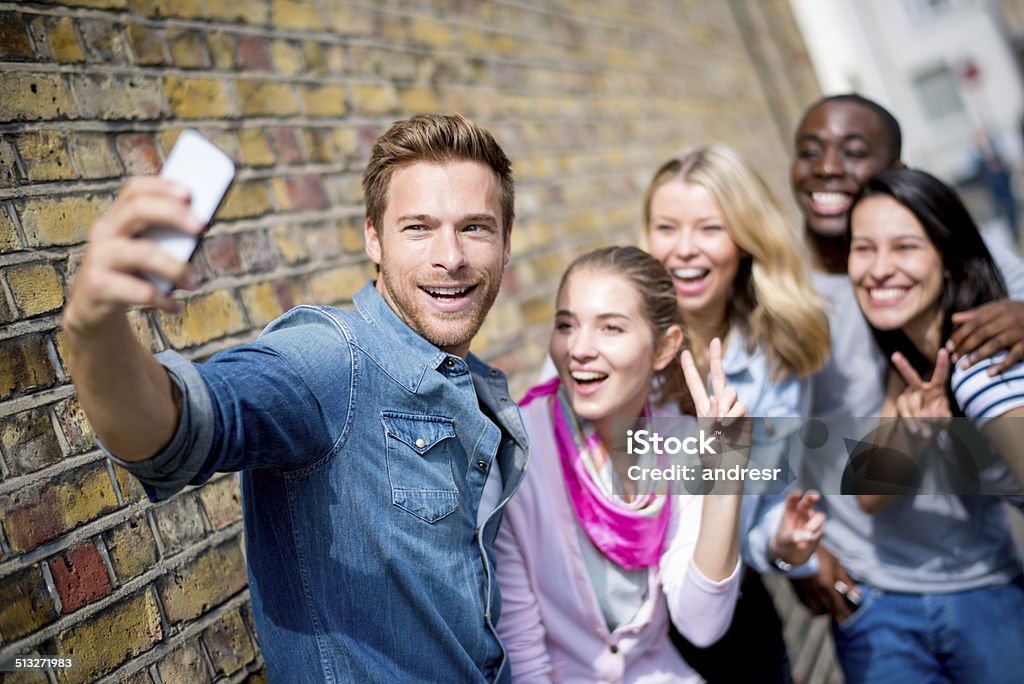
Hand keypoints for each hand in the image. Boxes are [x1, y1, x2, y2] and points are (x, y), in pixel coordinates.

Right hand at [63, 177, 202, 336]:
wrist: (93, 310)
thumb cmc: (131, 275)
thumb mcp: (145, 252)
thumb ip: (165, 238)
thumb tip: (201, 226)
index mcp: (116, 218)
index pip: (134, 190)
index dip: (161, 187)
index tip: (190, 193)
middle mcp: (104, 232)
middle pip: (136, 210)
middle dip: (172, 214)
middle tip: (202, 226)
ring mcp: (98, 258)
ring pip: (142, 253)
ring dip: (175, 268)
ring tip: (195, 283)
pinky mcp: (97, 286)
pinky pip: (139, 291)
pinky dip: (163, 300)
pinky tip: (176, 307)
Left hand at [681, 339, 748, 487]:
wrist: (724, 471)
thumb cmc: (710, 459)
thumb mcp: (703, 435)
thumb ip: (710, 416)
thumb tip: (721, 401)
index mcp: (703, 410)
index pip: (696, 385)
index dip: (690, 369)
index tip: (683, 353)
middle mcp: (718, 406)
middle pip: (718, 376)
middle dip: (716, 358)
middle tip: (715, 339)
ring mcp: (733, 411)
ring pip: (730, 392)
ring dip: (723, 405)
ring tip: (719, 425)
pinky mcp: (745, 418)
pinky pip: (741, 406)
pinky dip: (733, 415)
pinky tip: (729, 427)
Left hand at [770, 491, 824, 566]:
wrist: (791, 552)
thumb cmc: (784, 541)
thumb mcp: (784, 539)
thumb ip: (794, 536)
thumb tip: (809, 536)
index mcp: (789, 510)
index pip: (792, 499)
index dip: (795, 496)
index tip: (797, 494)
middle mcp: (802, 512)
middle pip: (809, 500)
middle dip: (813, 496)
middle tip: (816, 496)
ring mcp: (812, 519)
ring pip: (820, 516)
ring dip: (815, 524)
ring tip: (807, 531)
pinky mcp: (819, 529)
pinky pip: (821, 530)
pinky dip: (815, 536)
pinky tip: (808, 540)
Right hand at [790, 546, 859, 621]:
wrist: (795, 550)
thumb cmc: (818, 555)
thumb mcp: (836, 565)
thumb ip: (847, 581)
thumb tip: (857, 594)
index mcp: (827, 587)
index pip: (839, 607)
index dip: (846, 614)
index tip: (851, 616)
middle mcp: (816, 594)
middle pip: (829, 611)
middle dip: (837, 613)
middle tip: (842, 610)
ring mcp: (805, 594)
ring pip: (818, 611)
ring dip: (826, 610)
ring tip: (830, 604)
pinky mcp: (798, 593)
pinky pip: (808, 606)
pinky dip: (815, 606)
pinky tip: (818, 600)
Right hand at [891, 348, 951, 437]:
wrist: (922, 431)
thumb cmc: (937, 421)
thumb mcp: (944, 419)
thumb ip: (940, 416)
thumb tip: (924, 415)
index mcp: (937, 388)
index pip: (941, 375)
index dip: (942, 363)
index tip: (943, 350)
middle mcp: (920, 387)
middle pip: (911, 376)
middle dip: (903, 366)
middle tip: (895, 356)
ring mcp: (908, 394)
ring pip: (911, 403)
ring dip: (919, 419)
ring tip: (926, 433)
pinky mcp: (901, 402)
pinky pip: (904, 411)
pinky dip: (911, 422)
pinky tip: (916, 430)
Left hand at [948, 300, 1023, 374]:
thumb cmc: (1015, 312)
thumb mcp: (998, 308)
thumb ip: (976, 314)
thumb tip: (953, 319)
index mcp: (998, 309)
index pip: (974, 323)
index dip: (959, 335)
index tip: (948, 347)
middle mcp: (1008, 319)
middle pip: (982, 334)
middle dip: (965, 347)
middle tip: (953, 359)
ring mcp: (1019, 332)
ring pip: (995, 345)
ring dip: (978, 356)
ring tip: (964, 367)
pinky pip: (1014, 356)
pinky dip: (1002, 365)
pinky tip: (989, 373)